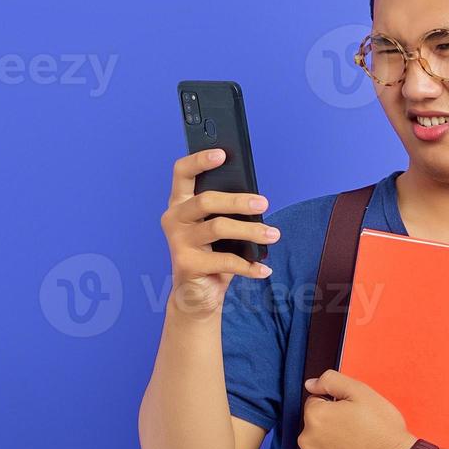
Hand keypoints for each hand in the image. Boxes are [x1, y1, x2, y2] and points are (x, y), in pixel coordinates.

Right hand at [160, 148, 280, 318]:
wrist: (197, 294)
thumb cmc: (212, 254)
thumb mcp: (219, 228)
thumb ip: (227, 211)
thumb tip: (257, 200)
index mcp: (180, 203)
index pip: (182, 172)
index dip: (199, 160)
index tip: (223, 154)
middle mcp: (174, 218)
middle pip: (205, 200)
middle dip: (238, 200)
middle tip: (264, 202)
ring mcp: (178, 241)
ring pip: (218, 227)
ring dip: (251, 230)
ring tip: (273, 235)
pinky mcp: (187, 263)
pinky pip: (225, 260)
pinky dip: (249, 266)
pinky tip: (264, 269)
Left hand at [297, 369, 414, 448]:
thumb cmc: (384, 431)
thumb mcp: (363, 393)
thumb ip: (332, 381)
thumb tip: (311, 384)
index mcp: (316, 415)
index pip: (316, 404)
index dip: (335, 408)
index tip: (351, 417)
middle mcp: (307, 439)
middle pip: (314, 427)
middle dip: (330, 428)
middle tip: (355, 434)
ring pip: (314, 448)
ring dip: (327, 448)